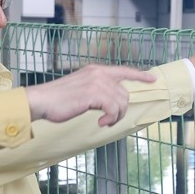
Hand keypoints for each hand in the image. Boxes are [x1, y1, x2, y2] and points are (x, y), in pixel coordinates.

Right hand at [25, 65, 157, 125]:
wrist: (42, 101)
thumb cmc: (58, 99)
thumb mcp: (81, 89)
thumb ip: (97, 90)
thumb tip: (110, 101)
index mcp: (96, 70)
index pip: (123, 70)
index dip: (140, 75)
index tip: (153, 79)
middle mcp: (98, 73)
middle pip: (124, 94)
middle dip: (120, 110)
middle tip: (108, 120)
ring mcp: (96, 82)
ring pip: (121, 102)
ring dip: (115, 117)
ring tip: (104, 122)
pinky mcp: (93, 93)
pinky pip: (113, 108)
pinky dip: (110, 119)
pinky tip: (100, 123)